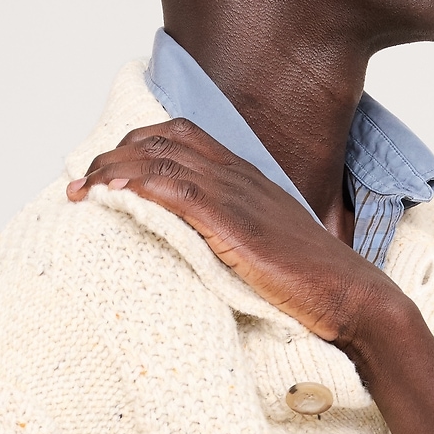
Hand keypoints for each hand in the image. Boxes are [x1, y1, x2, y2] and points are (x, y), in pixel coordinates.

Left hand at [67, 120, 392, 344]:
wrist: (352, 297)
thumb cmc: (314, 286)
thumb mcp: (265, 250)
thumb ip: (232, 238)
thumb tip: (197, 253)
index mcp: (246, 177)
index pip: (181, 137)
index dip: (137, 146)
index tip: (107, 174)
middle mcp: (238, 175)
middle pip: (161, 139)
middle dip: (114, 155)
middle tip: (83, 184)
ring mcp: (236, 195)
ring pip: (160, 157)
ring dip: (113, 169)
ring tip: (82, 190)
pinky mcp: (233, 221)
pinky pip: (174, 188)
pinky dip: (136, 183)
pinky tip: (110, 192)